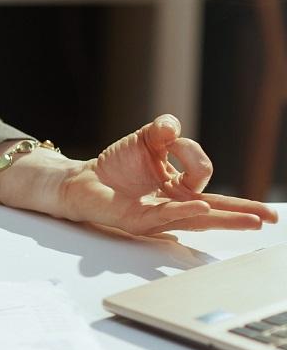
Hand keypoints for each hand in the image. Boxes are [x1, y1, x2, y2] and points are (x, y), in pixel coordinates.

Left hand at [0, 115, 277, 235]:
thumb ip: (161, 130)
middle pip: (216, 207)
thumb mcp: (144, 140)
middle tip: (270, 217)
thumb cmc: (117, 164)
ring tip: (253, 222)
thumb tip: (172, 127)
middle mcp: (174, 202)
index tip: (170, 140)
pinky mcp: (138, 220)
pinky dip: (184, 211)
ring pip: (199, 218)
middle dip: (244, 211)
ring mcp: (159, 214)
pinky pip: (166, 216)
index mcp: (180, 186)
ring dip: (226, 218)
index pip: (202, 172)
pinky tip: (201, 209)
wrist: (82, 180)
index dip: (192, 153)